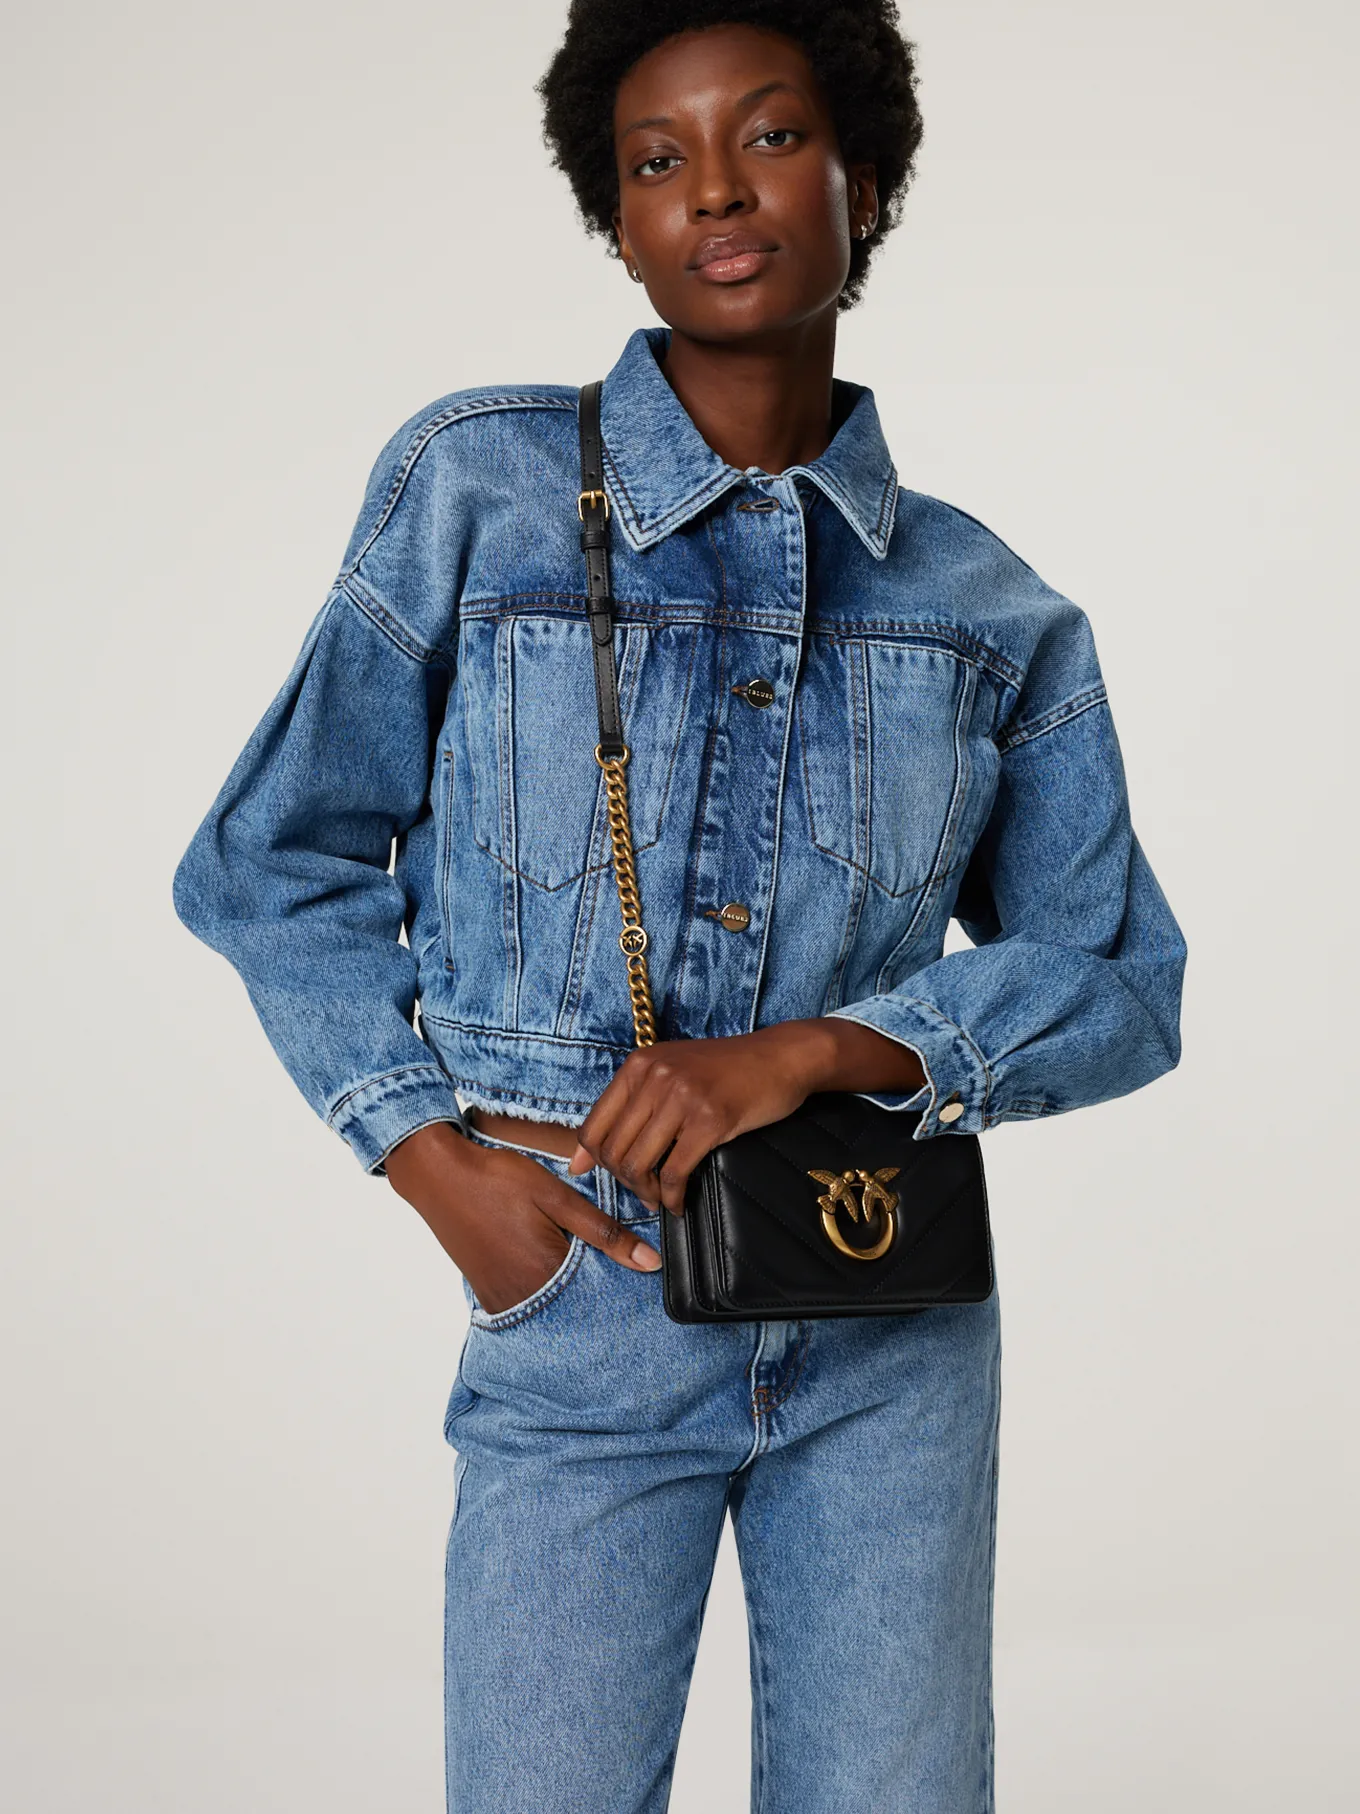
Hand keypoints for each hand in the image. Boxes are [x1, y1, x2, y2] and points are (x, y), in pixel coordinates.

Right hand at [385, 1122, 660, 1313]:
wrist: (438, 1176)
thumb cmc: (497, 1179)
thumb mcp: (557, 1197)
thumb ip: (605, 1232)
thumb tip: (649, 1262)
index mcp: (549, 1272)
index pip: (602, 1291)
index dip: (617, 1276)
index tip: (628, 1266)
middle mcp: (525, 1295)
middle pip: (576, 1302)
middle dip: (592, 1284)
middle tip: (584, 1252)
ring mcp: (501, 1298)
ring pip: (551, 1303)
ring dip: (564, 1286)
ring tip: (556, 1251)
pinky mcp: (486, 1293)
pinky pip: (524, 1300)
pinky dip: (538, 1285)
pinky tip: (535, 1258)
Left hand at [567, 1019, 927, 1215]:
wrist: (779, 1057)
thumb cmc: (723, 1070)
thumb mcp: (669, 1074)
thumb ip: (626, 1109)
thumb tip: (577, 1161)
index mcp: (638, 1065)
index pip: (591, 1126)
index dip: (594, 1161)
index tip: (607, 1177)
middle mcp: (654, 1078)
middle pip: (614, 1150)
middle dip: (624, 1181)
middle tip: (643, 1191)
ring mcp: (682, 1098)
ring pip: (640, 1164)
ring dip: (648, 1192)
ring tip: (660, 1198)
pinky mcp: (711, 1121)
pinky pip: (675, 1173)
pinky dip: (673, 1197)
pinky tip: (680, 1203)